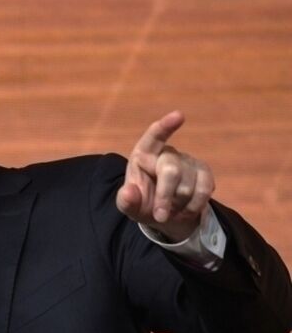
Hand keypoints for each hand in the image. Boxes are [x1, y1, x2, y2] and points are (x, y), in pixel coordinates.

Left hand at [116, 111, 214, 241]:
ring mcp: (187, 161)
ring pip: (188, 185)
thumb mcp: (129, 206)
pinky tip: (186, 210)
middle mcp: (166, 153)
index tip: (179, 116)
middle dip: (165, 196)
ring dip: (179, 204)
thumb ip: (126, 200)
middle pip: (171, 170)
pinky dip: (195, 205)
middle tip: (160, 216)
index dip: (165, 126)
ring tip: (170, 209)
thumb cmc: (142, 202)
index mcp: (143, 155)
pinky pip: (206, 188)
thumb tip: (128, 192)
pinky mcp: (204, 172)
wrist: (164, 214)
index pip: (154, 136)